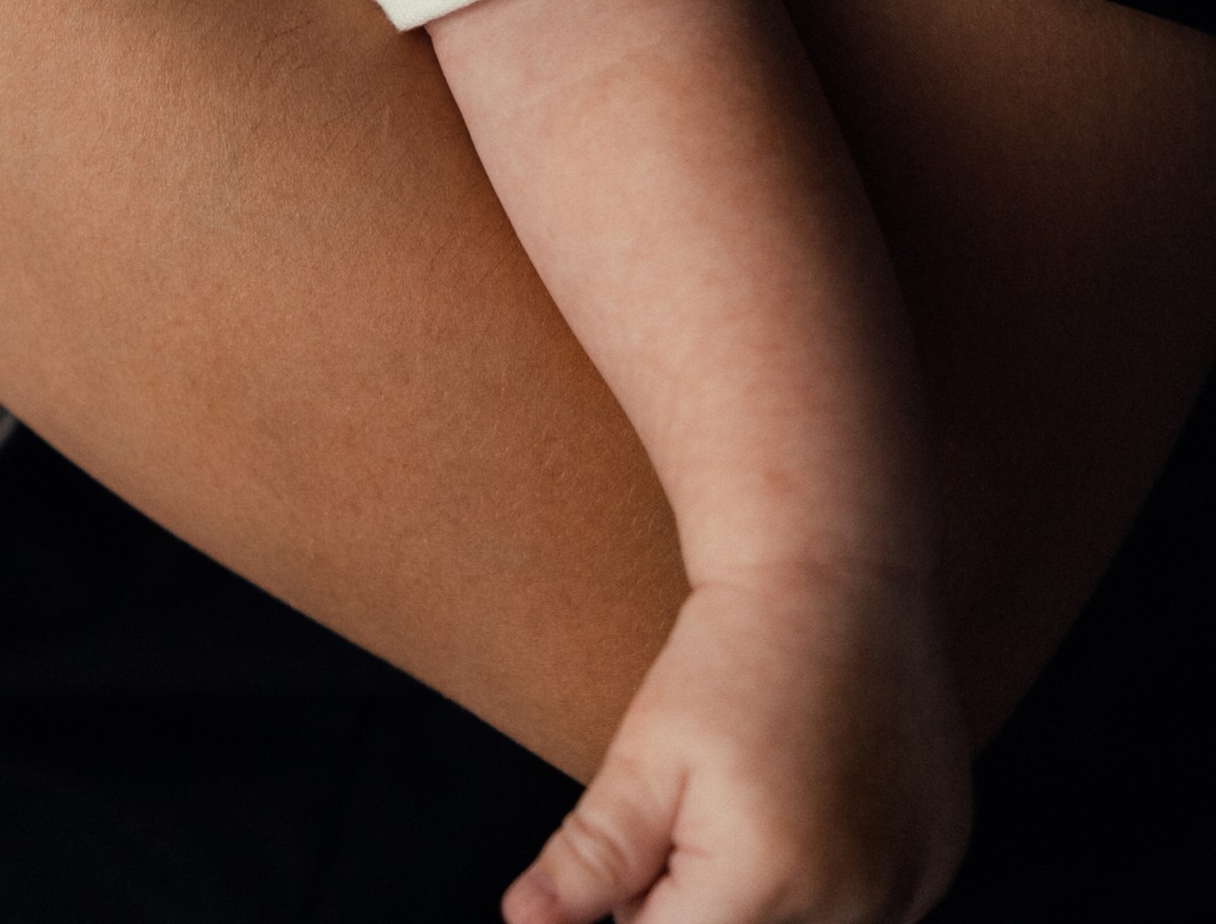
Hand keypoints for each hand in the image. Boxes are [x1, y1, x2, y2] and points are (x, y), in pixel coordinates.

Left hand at [502, 567, 969, 923]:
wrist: (837, 573)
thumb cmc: (731, 658)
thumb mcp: (645, 752)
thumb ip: (591, 859)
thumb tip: (523, 921)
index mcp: (764, 885)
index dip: (640, 900)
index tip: (655, 821)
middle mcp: (852, 906)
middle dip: (702, 894)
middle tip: (705, 798)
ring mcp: (908, 887)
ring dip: (769, 889)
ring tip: (761, 790)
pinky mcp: (939, 860)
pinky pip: (871, 907)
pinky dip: (833, 874)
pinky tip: (819, 795)